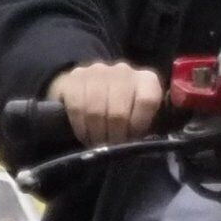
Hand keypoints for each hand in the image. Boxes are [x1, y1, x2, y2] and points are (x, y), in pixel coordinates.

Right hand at [52, 62, 166, 145]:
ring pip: (96, 110)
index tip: (131, 140)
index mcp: (146, 80)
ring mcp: (96, 71)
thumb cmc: (124, 114)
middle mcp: (122, 71)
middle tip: (111, 149)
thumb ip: (145, 127)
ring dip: (96, 134)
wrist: (92, 96)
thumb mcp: (141, 119)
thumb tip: (138, 145)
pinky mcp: (73, 77)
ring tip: (97, 144)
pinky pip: (76, 107)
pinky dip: (80, 126)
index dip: (137, 125)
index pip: (146, 101)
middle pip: (118, 111)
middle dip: (114, 136)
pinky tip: (84, 135)